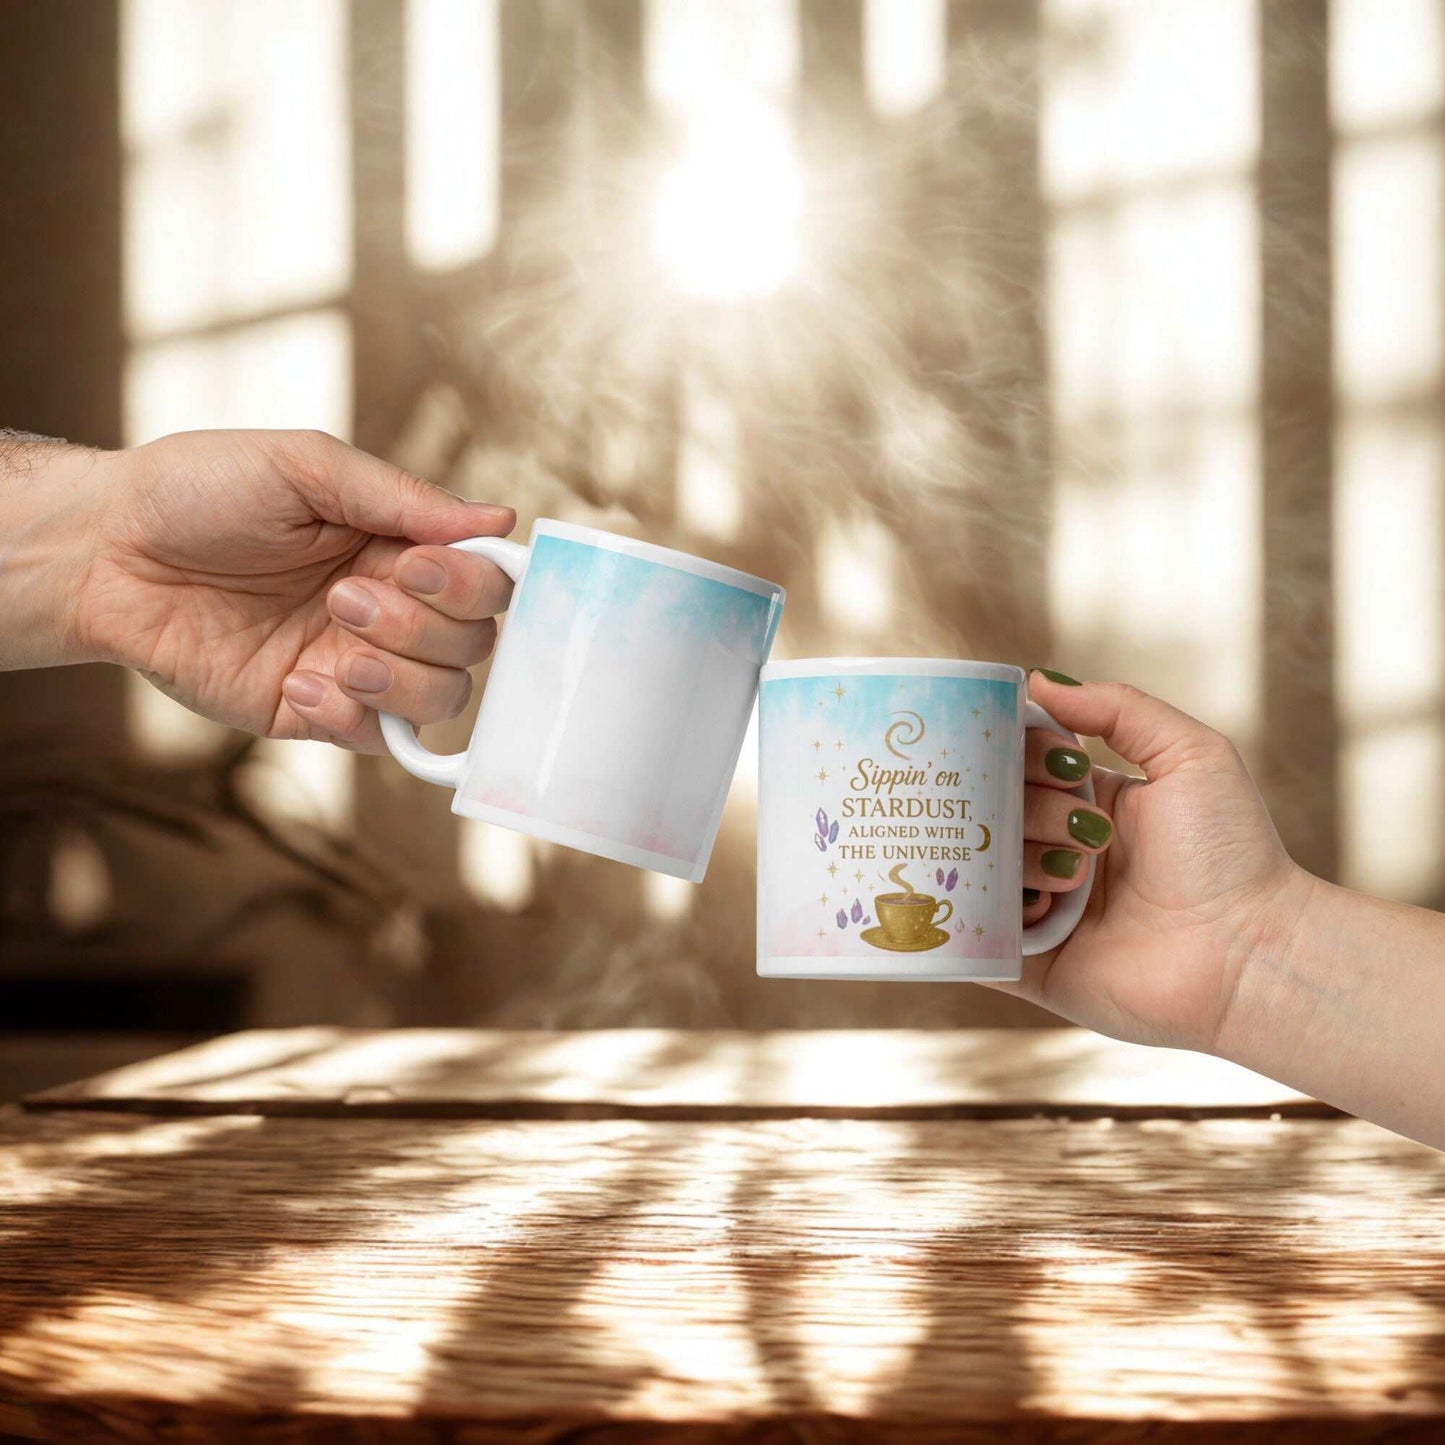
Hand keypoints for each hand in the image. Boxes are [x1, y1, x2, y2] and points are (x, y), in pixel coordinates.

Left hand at [75, 429, 514, 750]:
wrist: (107, 553)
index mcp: (400, 543)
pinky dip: (350, 716)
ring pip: (442, 698)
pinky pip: (376, 740)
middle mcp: (393, 607)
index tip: (420, 565)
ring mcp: (358, 663)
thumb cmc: (198, 490)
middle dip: (422, 625)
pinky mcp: (316, 711)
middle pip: (476, 644)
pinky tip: (295, 682)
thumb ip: (403, 496)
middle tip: (344, 595)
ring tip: (330, 639)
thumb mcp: (305, 466)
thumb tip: (500, 519)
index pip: (487, 580)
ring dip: (397, 675)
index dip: (472, 584)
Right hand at [1012, 671, 1307, 1052]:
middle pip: (998, 811)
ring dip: (1018, 862)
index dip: (1022, 754)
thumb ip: (1119, 708)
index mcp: (1088, 804)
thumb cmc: (1231, 854)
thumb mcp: (1191, 755)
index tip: (1056, 764)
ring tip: (1074, 880)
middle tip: (1086, 832)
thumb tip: (1038, 681)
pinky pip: (975, 938)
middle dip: (1031, 811)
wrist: (1251, 954)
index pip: (1021, 764)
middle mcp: (1057, 853)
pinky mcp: (1031, 965)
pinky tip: (1021, 906)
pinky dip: (980, 916)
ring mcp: (1042, 911)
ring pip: (982, 868)